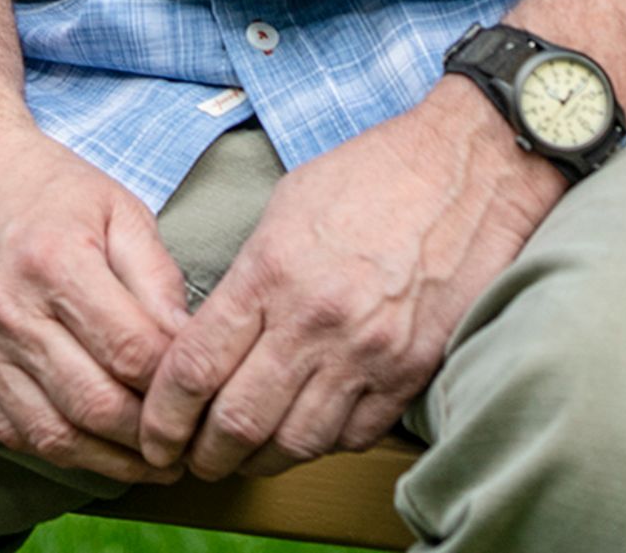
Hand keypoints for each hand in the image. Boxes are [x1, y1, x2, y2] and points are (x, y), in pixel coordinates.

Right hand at [0, 108, 189, 481]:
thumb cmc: (44, 185)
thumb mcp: (117, 208)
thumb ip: (158, 279)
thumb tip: (192, 348)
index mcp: (56, 261)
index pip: (132, 352)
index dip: (177, 387)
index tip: (205, 397)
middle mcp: (8, 308)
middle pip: (95, 404)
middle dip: (151, 438)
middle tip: (188, 446)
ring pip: (52, 433)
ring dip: (110, 460)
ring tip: (150, 463)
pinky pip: (10, 431)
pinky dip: (60, 450)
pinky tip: (95, 450)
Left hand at [138, 81, 556, 482]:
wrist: (471, 166)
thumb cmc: (374, 173)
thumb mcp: (287, 206)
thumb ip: (249, 275)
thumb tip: (215, 332)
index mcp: (271, 271)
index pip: (195, 367)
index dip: (163, 415)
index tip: (154, 431)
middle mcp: (316, 320)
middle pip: (238, 420)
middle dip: (205, 453)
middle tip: (193, 459)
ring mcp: (369, 352)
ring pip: (296, 442)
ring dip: (261, 459)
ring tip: (245, 457)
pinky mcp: (412, 370)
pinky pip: (354, 435)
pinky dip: (322, 443)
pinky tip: (306, 431)